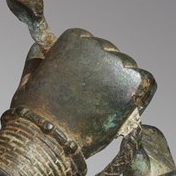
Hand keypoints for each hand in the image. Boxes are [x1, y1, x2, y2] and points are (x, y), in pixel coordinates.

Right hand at [1, 0, 155, 157]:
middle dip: (103, 73)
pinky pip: (146, 83)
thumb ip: (36, 62)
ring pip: (127, 69)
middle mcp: (99, 46)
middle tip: (92, 99)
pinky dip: (139, 93)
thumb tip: (38, 49)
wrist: (48, 137)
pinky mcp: (132, 87)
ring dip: (119, 84)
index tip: (79, 81)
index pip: (88, 43)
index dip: (84, 63)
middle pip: (109, 55)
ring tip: (104, 107)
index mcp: (75, 39)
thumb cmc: (34, 113)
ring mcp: (118, 66)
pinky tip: (126, 106)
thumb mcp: (29, 80)